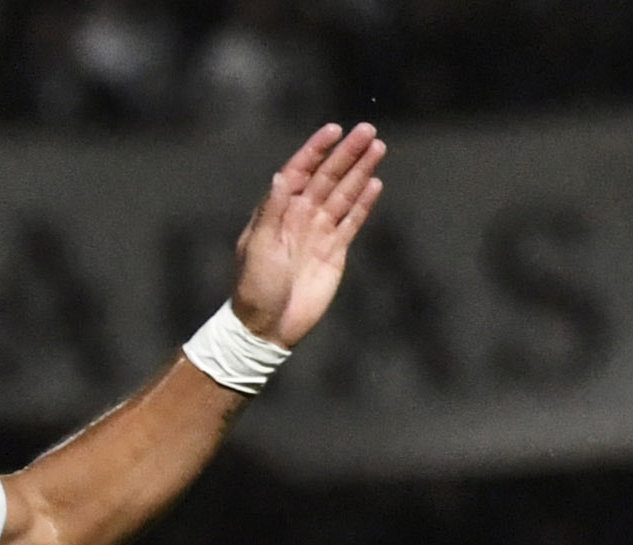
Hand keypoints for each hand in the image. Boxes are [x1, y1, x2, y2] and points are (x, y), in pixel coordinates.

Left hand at [231, 122, 385, 347]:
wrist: (268, 326)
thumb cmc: (254, 287)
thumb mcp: (259, 246)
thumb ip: (273, 211)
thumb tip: (281, 176)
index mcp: (277, 212)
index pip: (299, 172)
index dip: (315, 150)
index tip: (333, 130)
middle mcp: (299, 217)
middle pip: (327, 177)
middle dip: (347, 154)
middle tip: (368, 130)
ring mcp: (318, 233)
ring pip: (343, 194)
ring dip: (359, 171)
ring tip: (377, 147)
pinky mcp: (334, 252)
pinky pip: (351, 221)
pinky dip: (363, 203)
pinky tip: (375, 183)